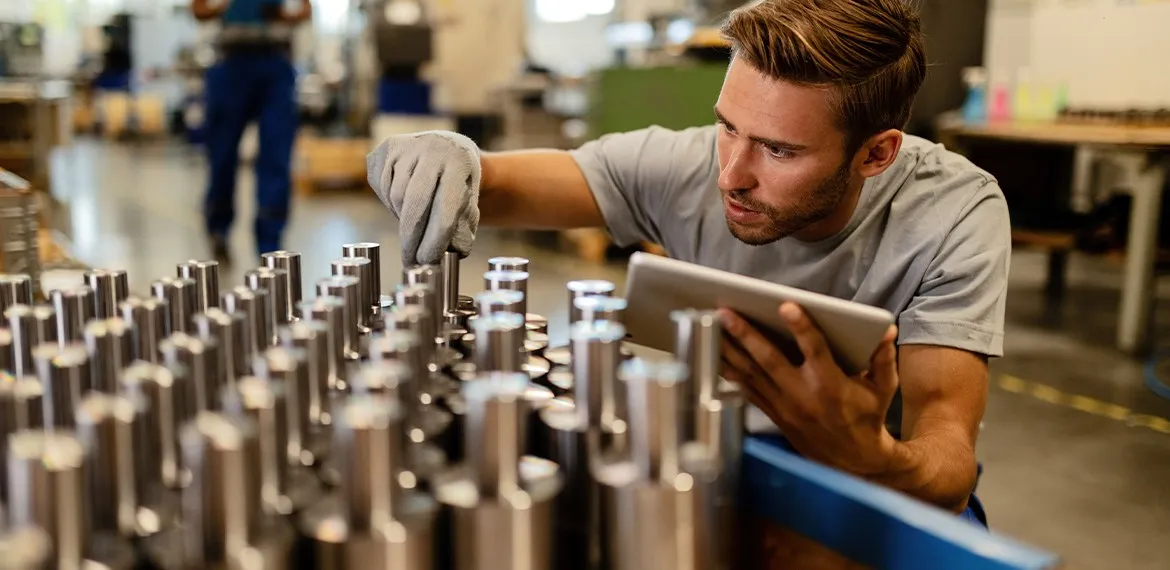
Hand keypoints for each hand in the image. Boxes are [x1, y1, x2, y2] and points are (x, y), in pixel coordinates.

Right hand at [366, 131, 481, 265]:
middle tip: (410, 261)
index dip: (435, 239)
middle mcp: (433, 149)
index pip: (445, 207)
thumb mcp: (470, 201)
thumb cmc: (459, 182)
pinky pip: (382, 186)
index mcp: (460, 162)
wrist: (448, 146)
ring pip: (397, 196)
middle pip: (415, 202)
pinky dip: (390, 202)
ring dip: (403, 218)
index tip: (427, 261)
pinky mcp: (388, 147)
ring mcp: (408, 145)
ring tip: (415, 223)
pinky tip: (404, 201)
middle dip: (411, 238)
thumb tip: (455, 254)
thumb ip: (463, 227)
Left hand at [718, 302, 900, 476]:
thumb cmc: (868, 418)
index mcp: (831, 385)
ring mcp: (784, 406)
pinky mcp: (773, 413)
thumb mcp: (883, 389)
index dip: (801, 327)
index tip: (786, 306)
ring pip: (750, 373)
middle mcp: (803, 395)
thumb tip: (885, 329)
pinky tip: (713, 352)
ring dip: (728, 348)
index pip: (815, 350)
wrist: (853, 461)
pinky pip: (746, 389)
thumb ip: (883, 358)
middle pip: (769, 360)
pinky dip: (729, 371)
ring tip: (709, 324)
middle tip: (725, 311)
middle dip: (745, 334)